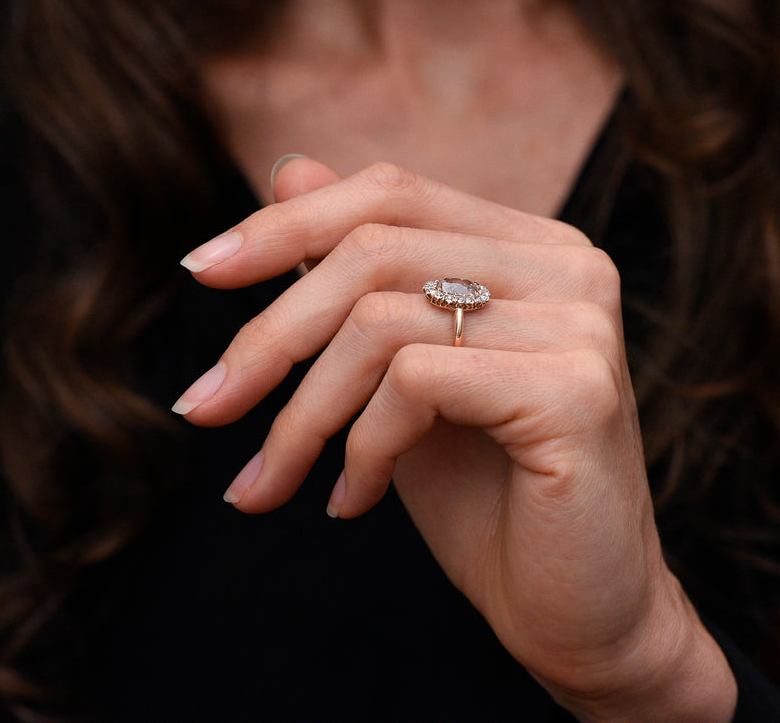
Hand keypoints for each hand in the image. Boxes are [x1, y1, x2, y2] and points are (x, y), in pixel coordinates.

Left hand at [174, 159, 735, 721]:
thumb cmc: (487, 497)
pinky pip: (415, 383)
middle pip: (372, 251)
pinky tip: (356, 500)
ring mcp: (580, 323)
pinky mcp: (575, 389)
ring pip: (379, 323)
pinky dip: (361, 447)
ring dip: (301, 415)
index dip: (286, 223)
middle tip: (205, 408)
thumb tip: (287, 169)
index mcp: (532, 249)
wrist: (578, 610)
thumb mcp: (399, 378)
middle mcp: (569, 267)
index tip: (199, 271)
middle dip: (268, 336)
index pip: (391, 193)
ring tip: (273, 483)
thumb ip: (357, 278)